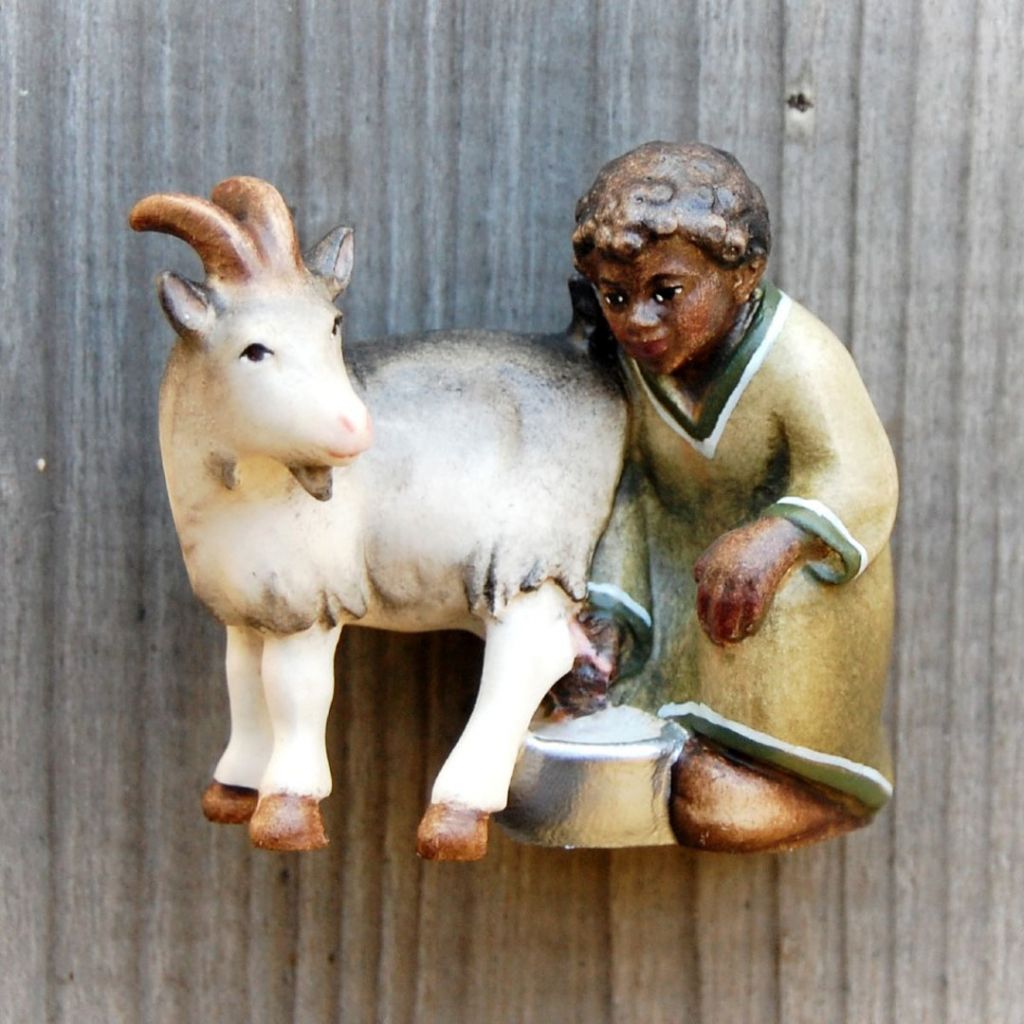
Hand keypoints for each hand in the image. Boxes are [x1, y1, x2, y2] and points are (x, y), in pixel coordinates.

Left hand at [693, 517, 826, 644]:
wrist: (776, 534)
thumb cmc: (747, 543)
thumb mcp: (719, 547)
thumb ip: (706, 564)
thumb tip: (697, 582)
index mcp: (712, 566)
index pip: (702, 597)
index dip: (703, 615)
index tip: (706, 628)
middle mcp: (724, 574)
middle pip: (714, 607)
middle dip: (714, 627)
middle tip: (717, 641)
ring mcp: (741, 580)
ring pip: (731, 613)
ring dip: (730, 631)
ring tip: (730, 641)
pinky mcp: (759, 585)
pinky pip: (751, 611)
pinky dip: (749, 624)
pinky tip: (748, 632)